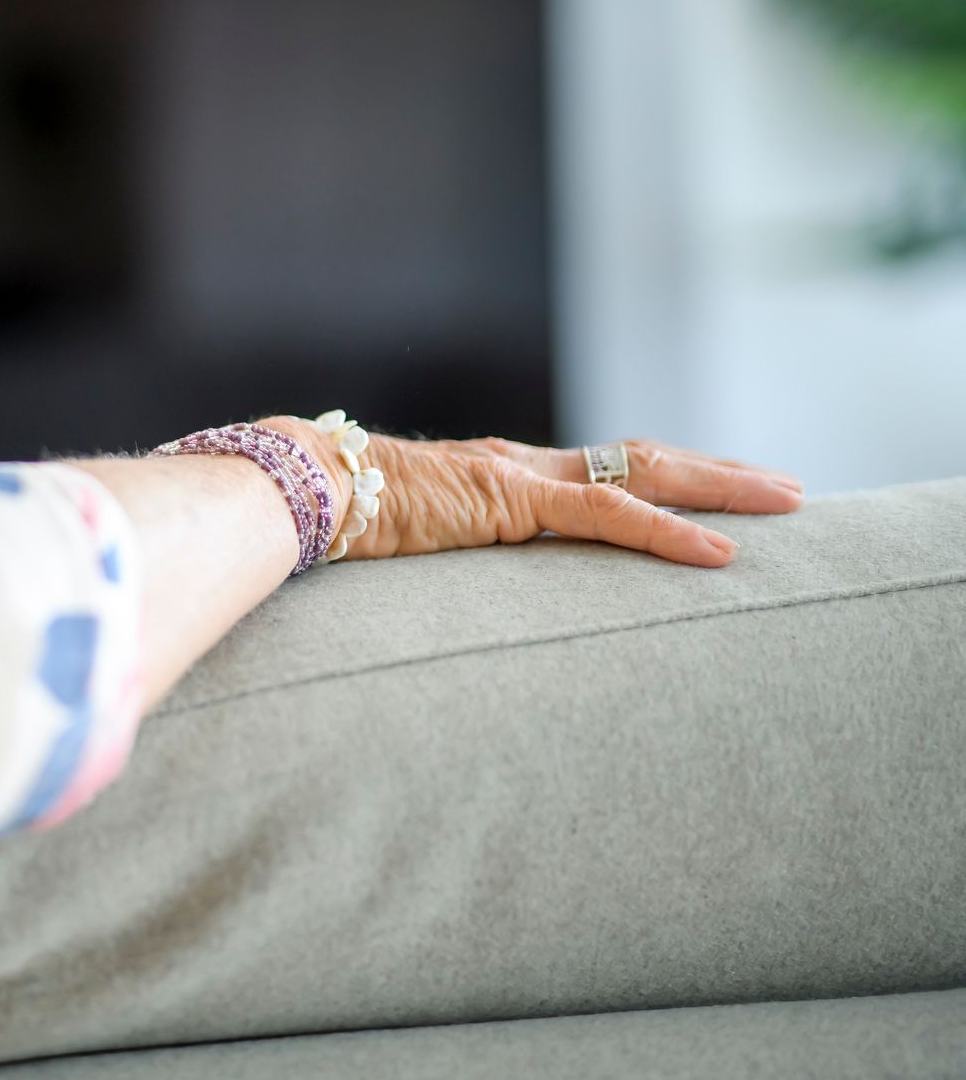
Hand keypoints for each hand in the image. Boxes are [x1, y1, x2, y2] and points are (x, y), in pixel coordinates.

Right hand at [322, 432, 803, 567]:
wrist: (293, 491)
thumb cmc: (329, 524)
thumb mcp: (400, 551)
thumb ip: (433, 567)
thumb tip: (430, 621)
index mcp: (497, 476)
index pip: (601, 472)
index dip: (665, 481)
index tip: (716, 497)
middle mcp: (519, 464)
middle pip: (641, 458)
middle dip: (718, 474)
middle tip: (786, 490)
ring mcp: (518, 474)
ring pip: (644, 471)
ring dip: (721, 487)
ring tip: (784, 501)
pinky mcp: (509, 496)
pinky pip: (608, 512)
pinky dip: (669, 533)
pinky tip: (720, 553)